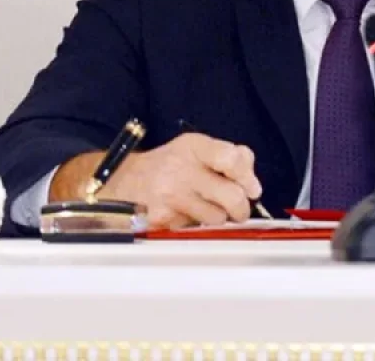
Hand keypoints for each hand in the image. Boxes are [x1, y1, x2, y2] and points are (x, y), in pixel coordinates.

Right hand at [52, 133, 262, 229]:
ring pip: (216, 218)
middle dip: (241, 207)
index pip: (231, 158)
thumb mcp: (196, 150)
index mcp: (193, 146)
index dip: (247, 177)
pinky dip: (195, 226)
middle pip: (231, 195)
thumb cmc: (167, 166)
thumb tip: (251, 177)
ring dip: (218, 218)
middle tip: (238, 209)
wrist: (122, 181)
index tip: (252, 188)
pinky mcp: (161, 219)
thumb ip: (229, 156)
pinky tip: (185, 214)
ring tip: (205, 208)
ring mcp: (170, 195)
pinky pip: (195, 229)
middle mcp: (181, 168)